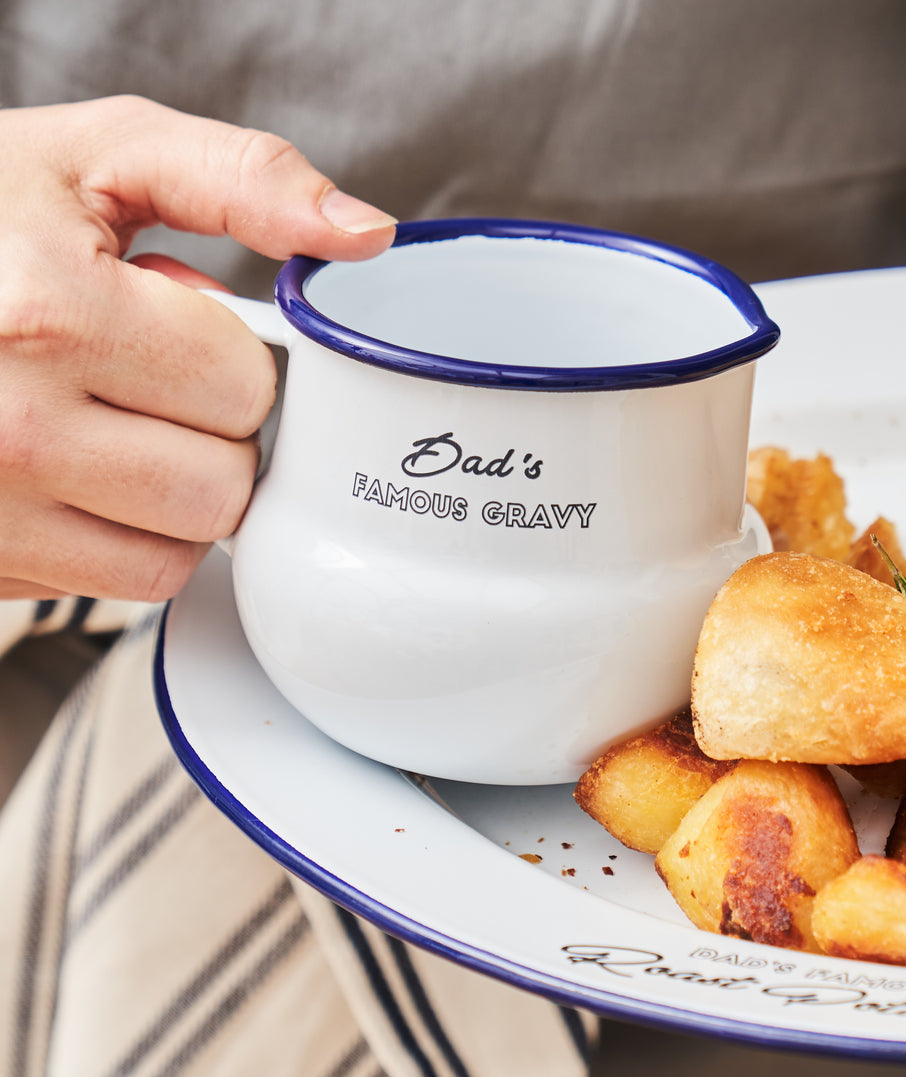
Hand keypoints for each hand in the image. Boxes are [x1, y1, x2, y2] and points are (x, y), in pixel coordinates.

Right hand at [0, 95, 394, 600]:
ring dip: (175, 493)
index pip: (246, 391)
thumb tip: (366, 234)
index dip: (225, 355)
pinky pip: (123, 586)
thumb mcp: (96, 157)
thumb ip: (244, 181)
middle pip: (225, 486)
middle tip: (142, 380)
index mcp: (48, 315)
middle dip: (207, 430)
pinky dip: (126, 539)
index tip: (171, 328)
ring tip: (111, 424)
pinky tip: (82, 475)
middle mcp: (11, 430)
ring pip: (182, 552)